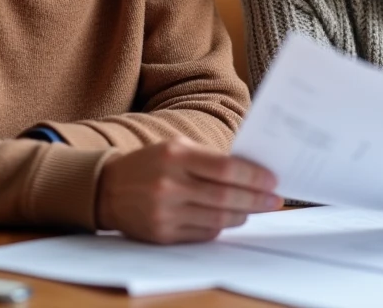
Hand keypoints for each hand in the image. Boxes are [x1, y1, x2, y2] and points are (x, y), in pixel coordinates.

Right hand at [96, 138, 281, 243]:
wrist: (108, 188)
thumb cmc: (151, 163)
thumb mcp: (177, 148)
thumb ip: (210, 158)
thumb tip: (251, 172)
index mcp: (175, 156)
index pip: (225, 168)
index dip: (254, 176)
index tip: (273, 181)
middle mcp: (169, 184)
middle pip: (225, 196)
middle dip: (256, 200)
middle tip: (274, 200)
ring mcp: (164, 212)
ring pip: (217, 219)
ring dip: (241, 215)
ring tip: (254, 209)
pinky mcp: (162, 234)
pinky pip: (202, 234)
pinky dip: (220, 227)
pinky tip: (229, 219)